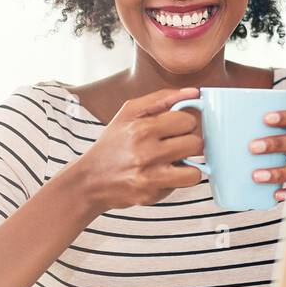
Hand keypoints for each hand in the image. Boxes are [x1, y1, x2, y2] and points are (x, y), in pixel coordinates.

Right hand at [68, 87, 204, 211]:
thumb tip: (194, 92)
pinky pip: (182, 185)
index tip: (176, 128)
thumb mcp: (129, 112)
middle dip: (189, 143)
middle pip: (195, 144)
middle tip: (175, 144)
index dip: (185, 123)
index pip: (187, 120)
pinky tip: (164, 174)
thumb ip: (162, 98)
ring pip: (195, 170)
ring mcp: (149, 176)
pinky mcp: (151, 194)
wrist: (90, 179)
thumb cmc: (113, 143)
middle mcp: (146, 152)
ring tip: (174, 161)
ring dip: (188, 165)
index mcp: (142, 128)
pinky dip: (178, 180)